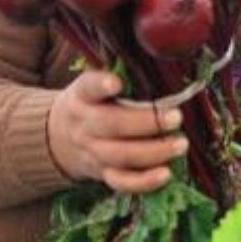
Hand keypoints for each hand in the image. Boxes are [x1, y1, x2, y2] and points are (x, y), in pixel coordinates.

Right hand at [47, 70, 187, 193]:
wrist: (60, 138)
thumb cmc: (94, 103)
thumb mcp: (94, 84)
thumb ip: (120, 73)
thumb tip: (160, 59)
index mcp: (83, 96)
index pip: (88, 87)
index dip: (101, 84)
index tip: (117, 83)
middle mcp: (85, 124)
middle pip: (111, 125)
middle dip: (147, 122)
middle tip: (176, 118)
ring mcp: (93, 152)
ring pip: (120, 156)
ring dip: (154, 152)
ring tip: (181, 144)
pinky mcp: (102, 173)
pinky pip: (121, 182)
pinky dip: (143, 182)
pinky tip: (166, 174)